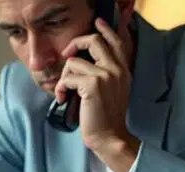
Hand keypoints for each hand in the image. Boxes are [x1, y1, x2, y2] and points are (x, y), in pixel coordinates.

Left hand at [55, 18, 139, 171]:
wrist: (109, 137)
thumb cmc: (106, 117)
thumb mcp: (112, 91)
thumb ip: (106, 73)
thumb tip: (85, 60)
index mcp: (123, 70)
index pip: (117, 41)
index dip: (105, 29)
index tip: (98, 22)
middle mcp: (117, 69)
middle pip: (94, 40)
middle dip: (74, 45)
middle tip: (66, 56)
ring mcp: (106, 76)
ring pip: (73, 61)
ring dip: (64, 77)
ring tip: (66, 92)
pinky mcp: (92, 85)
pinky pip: (68, 78)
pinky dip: (61, 89)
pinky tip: (64, 99)